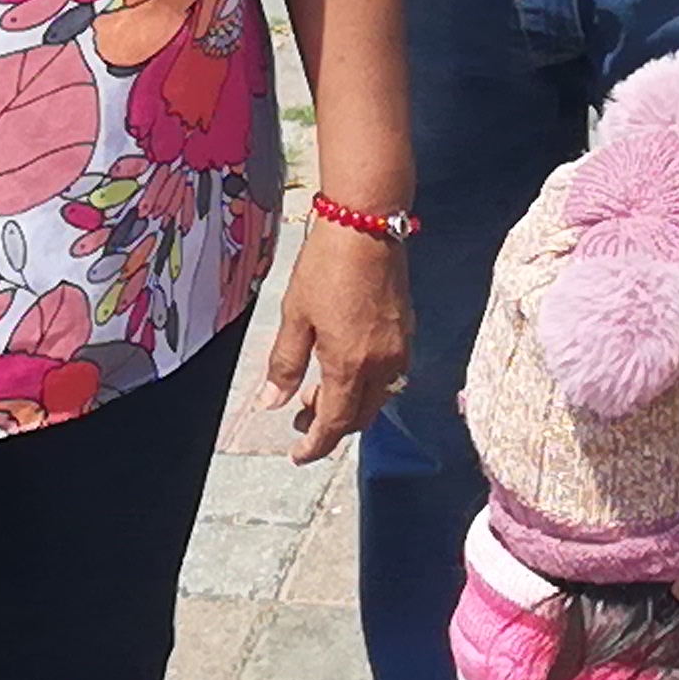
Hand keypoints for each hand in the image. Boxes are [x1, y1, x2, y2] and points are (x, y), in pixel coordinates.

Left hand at [265, 217, 410, 462]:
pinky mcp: (406, 331)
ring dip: (350, 404)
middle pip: (360, 416)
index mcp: (350, 366)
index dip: (315, 445)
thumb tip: (272, 403)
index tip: (297, 455)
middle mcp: (381, 365)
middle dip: (331, 426)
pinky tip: (347, 366)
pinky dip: (367, 384)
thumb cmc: (326, 267)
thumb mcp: (295, 316)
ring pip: (378, 398)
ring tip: (317, 389)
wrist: (367, 224)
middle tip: (300, 418)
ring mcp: (399, 348)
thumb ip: (284, 364)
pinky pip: (390, 375)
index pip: (334, 424)